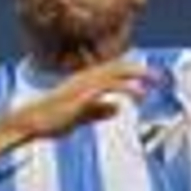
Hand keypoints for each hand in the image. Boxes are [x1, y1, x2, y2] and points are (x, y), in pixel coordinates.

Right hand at [22, 58, 152, 138]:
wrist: (32, 123)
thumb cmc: (52, 120)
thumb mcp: (81, 116)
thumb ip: (99, 111)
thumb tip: (117, 108)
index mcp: (85, 82)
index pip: (112, 71)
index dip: (131, 71)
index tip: (149, 77)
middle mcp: (85, 78)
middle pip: (117, 67)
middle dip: (139, 70)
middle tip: (159, 76)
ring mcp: (83, 84)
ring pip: (115, 72)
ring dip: (136, 74)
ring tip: (154, 80)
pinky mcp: (82, 94)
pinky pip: (108, 87)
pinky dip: (125, 87)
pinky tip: (138, 93)